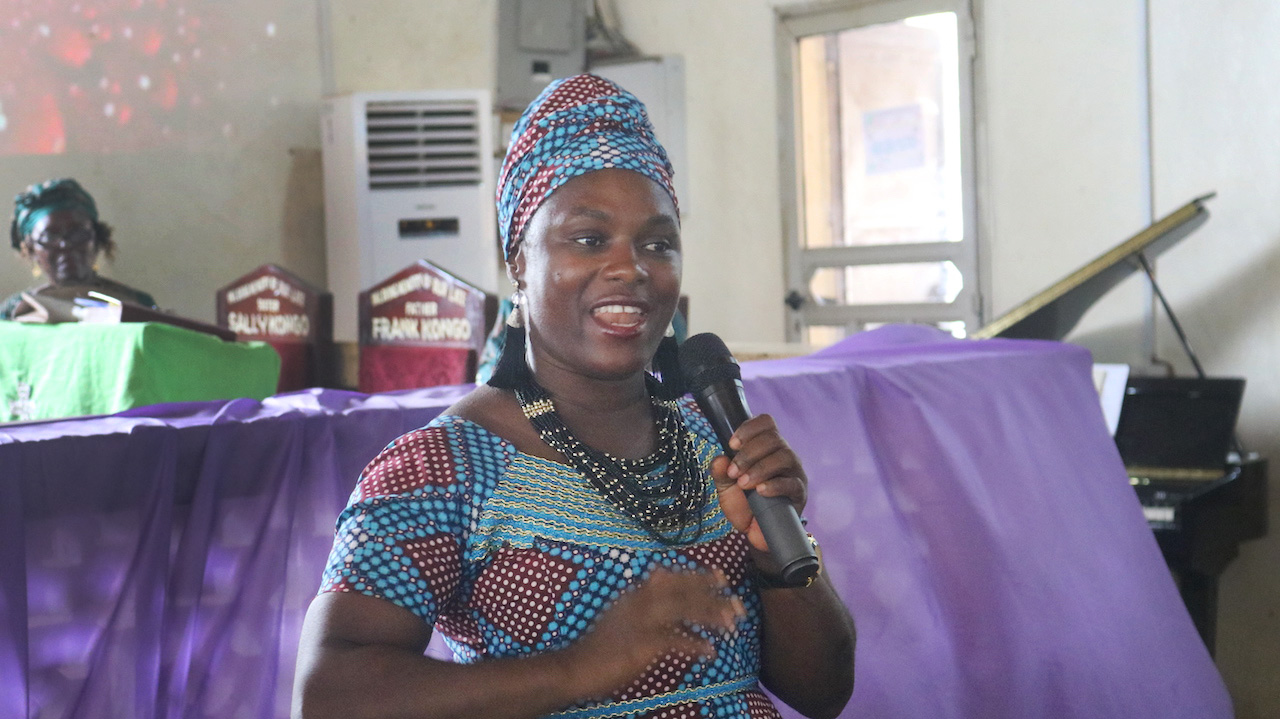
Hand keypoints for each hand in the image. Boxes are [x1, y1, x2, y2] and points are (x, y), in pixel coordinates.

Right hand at [560, 567, 744, 700]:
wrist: (576, 666)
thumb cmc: (600, 645)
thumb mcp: (621, 612)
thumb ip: (643, 595)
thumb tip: (662, 572)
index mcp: (635, 595)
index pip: (672, 578)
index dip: (698, 577)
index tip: (719, 577)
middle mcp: (639, 601)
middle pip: (682, 590)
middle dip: (712, 594)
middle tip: (735, 600)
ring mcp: (641, 621)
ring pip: (683, 609)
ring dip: (710, 615)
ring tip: (730, 623)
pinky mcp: (642, 643)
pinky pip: (676, 640)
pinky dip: (695, 644)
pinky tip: (710, 651)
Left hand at [710, 414, 807, 552]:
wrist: (756, 532)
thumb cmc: (744, 503)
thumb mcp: (726, 486)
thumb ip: (721, 472)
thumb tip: (719, 459)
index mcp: (767, 447)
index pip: (766, 422)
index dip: (749, 428)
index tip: (731, 444)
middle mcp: (784, 454)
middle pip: (773, 438)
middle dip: (748, 453)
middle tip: (733, 472)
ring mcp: (795, 472)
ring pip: (784, 457)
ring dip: (759, 468)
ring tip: (743, 484)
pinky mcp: (800, 493)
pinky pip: (792, 483)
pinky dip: (774, 485)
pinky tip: (760, 491)